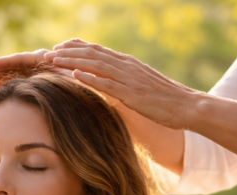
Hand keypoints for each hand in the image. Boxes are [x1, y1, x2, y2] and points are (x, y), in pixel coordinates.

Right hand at [0, 49, 73, 89]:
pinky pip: (7, 81)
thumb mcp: (74, 74)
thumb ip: (70, 73)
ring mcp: (26, 72)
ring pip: (3, 73)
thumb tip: (72, 72)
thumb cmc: (78, 77)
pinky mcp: (26, 80)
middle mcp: (30, 64)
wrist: (79, 79)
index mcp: (39, 60)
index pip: (15, 60)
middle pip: (5, 66)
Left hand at [45, 39, 200, 129]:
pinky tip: (74, 74)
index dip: (78, 47)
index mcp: (128, 64)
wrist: (188, 106)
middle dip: (68, 52)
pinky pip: (107, 84)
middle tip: (48, 52)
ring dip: (72, 61)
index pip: (98, 50)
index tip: (60, 46)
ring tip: (53, 60)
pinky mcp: (131, 94)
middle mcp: (126, 66)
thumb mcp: (141, 86)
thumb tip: (110, 83)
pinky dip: (89, 77)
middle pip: (92, 54)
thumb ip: (125, 81)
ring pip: (95, 65)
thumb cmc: (165, 100)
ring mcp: (128, 79)